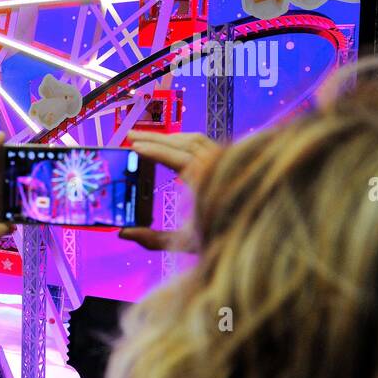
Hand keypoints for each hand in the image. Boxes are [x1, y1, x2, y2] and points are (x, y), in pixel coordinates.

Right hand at [118, 131, 221, 251]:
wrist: (253, 235)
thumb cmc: (220, 238)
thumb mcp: (184, 241)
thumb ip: (153, 239)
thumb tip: (123, 233)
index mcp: (207, 184)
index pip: (177, 158)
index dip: (154, 151)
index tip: (134, 147)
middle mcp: (218, 168)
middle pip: (183, 143)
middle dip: (154, 138)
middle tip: (130, 136)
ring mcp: (225, 162)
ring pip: (194, 139)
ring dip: (168, 137)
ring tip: (145, 139)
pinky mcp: (229, 161)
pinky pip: (203, 143)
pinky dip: (183, 140)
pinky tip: (170, 145)